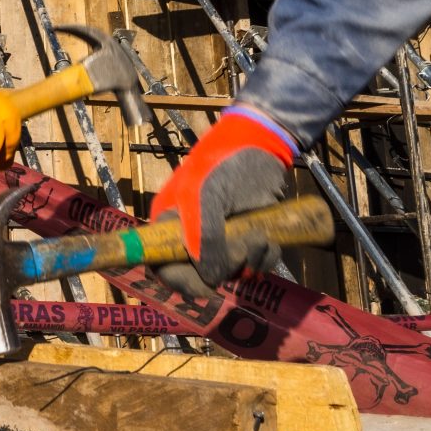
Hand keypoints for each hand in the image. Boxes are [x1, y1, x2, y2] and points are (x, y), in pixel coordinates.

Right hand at [148, 107, 296, 300]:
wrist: (263, 145)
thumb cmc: (226, 164)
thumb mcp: (207, 197)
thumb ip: (205, 239)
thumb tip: (210, 278)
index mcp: (170, 223)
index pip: (161, 264)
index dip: (179, 280)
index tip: (205, 285)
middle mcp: (192, 236)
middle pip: (199, 275)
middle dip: (224, 270)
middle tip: (240, 254)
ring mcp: (221, 240)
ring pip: (230, 272)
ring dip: (249, 262)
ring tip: (259, 237)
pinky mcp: (246, 240)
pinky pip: (253, 265)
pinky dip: (264, 258)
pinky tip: (269, 240)